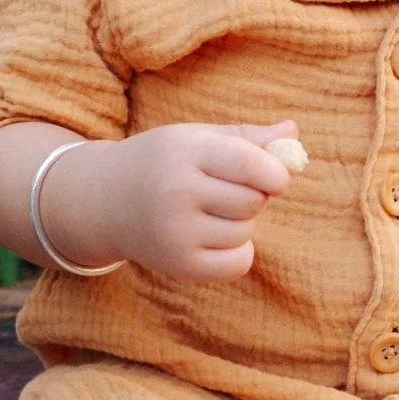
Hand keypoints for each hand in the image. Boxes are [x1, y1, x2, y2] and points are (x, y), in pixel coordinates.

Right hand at [50, 121, 297, 281]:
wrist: (104, 200)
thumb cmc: (162, 162)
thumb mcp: (196, 138)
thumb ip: (247, 137)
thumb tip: (294, 134)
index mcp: (184, 152)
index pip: (249, 164)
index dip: (276, 172)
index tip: (277, 176)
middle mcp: (176, 192)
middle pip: (252, 200)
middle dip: (253, 194)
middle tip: (228, 189)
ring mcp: (175, 233)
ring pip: (245, 231)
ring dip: (241, 222)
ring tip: (211, 211)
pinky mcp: (178, 265)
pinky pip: (237, 263)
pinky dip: (238, 252)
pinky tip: (217, 237)